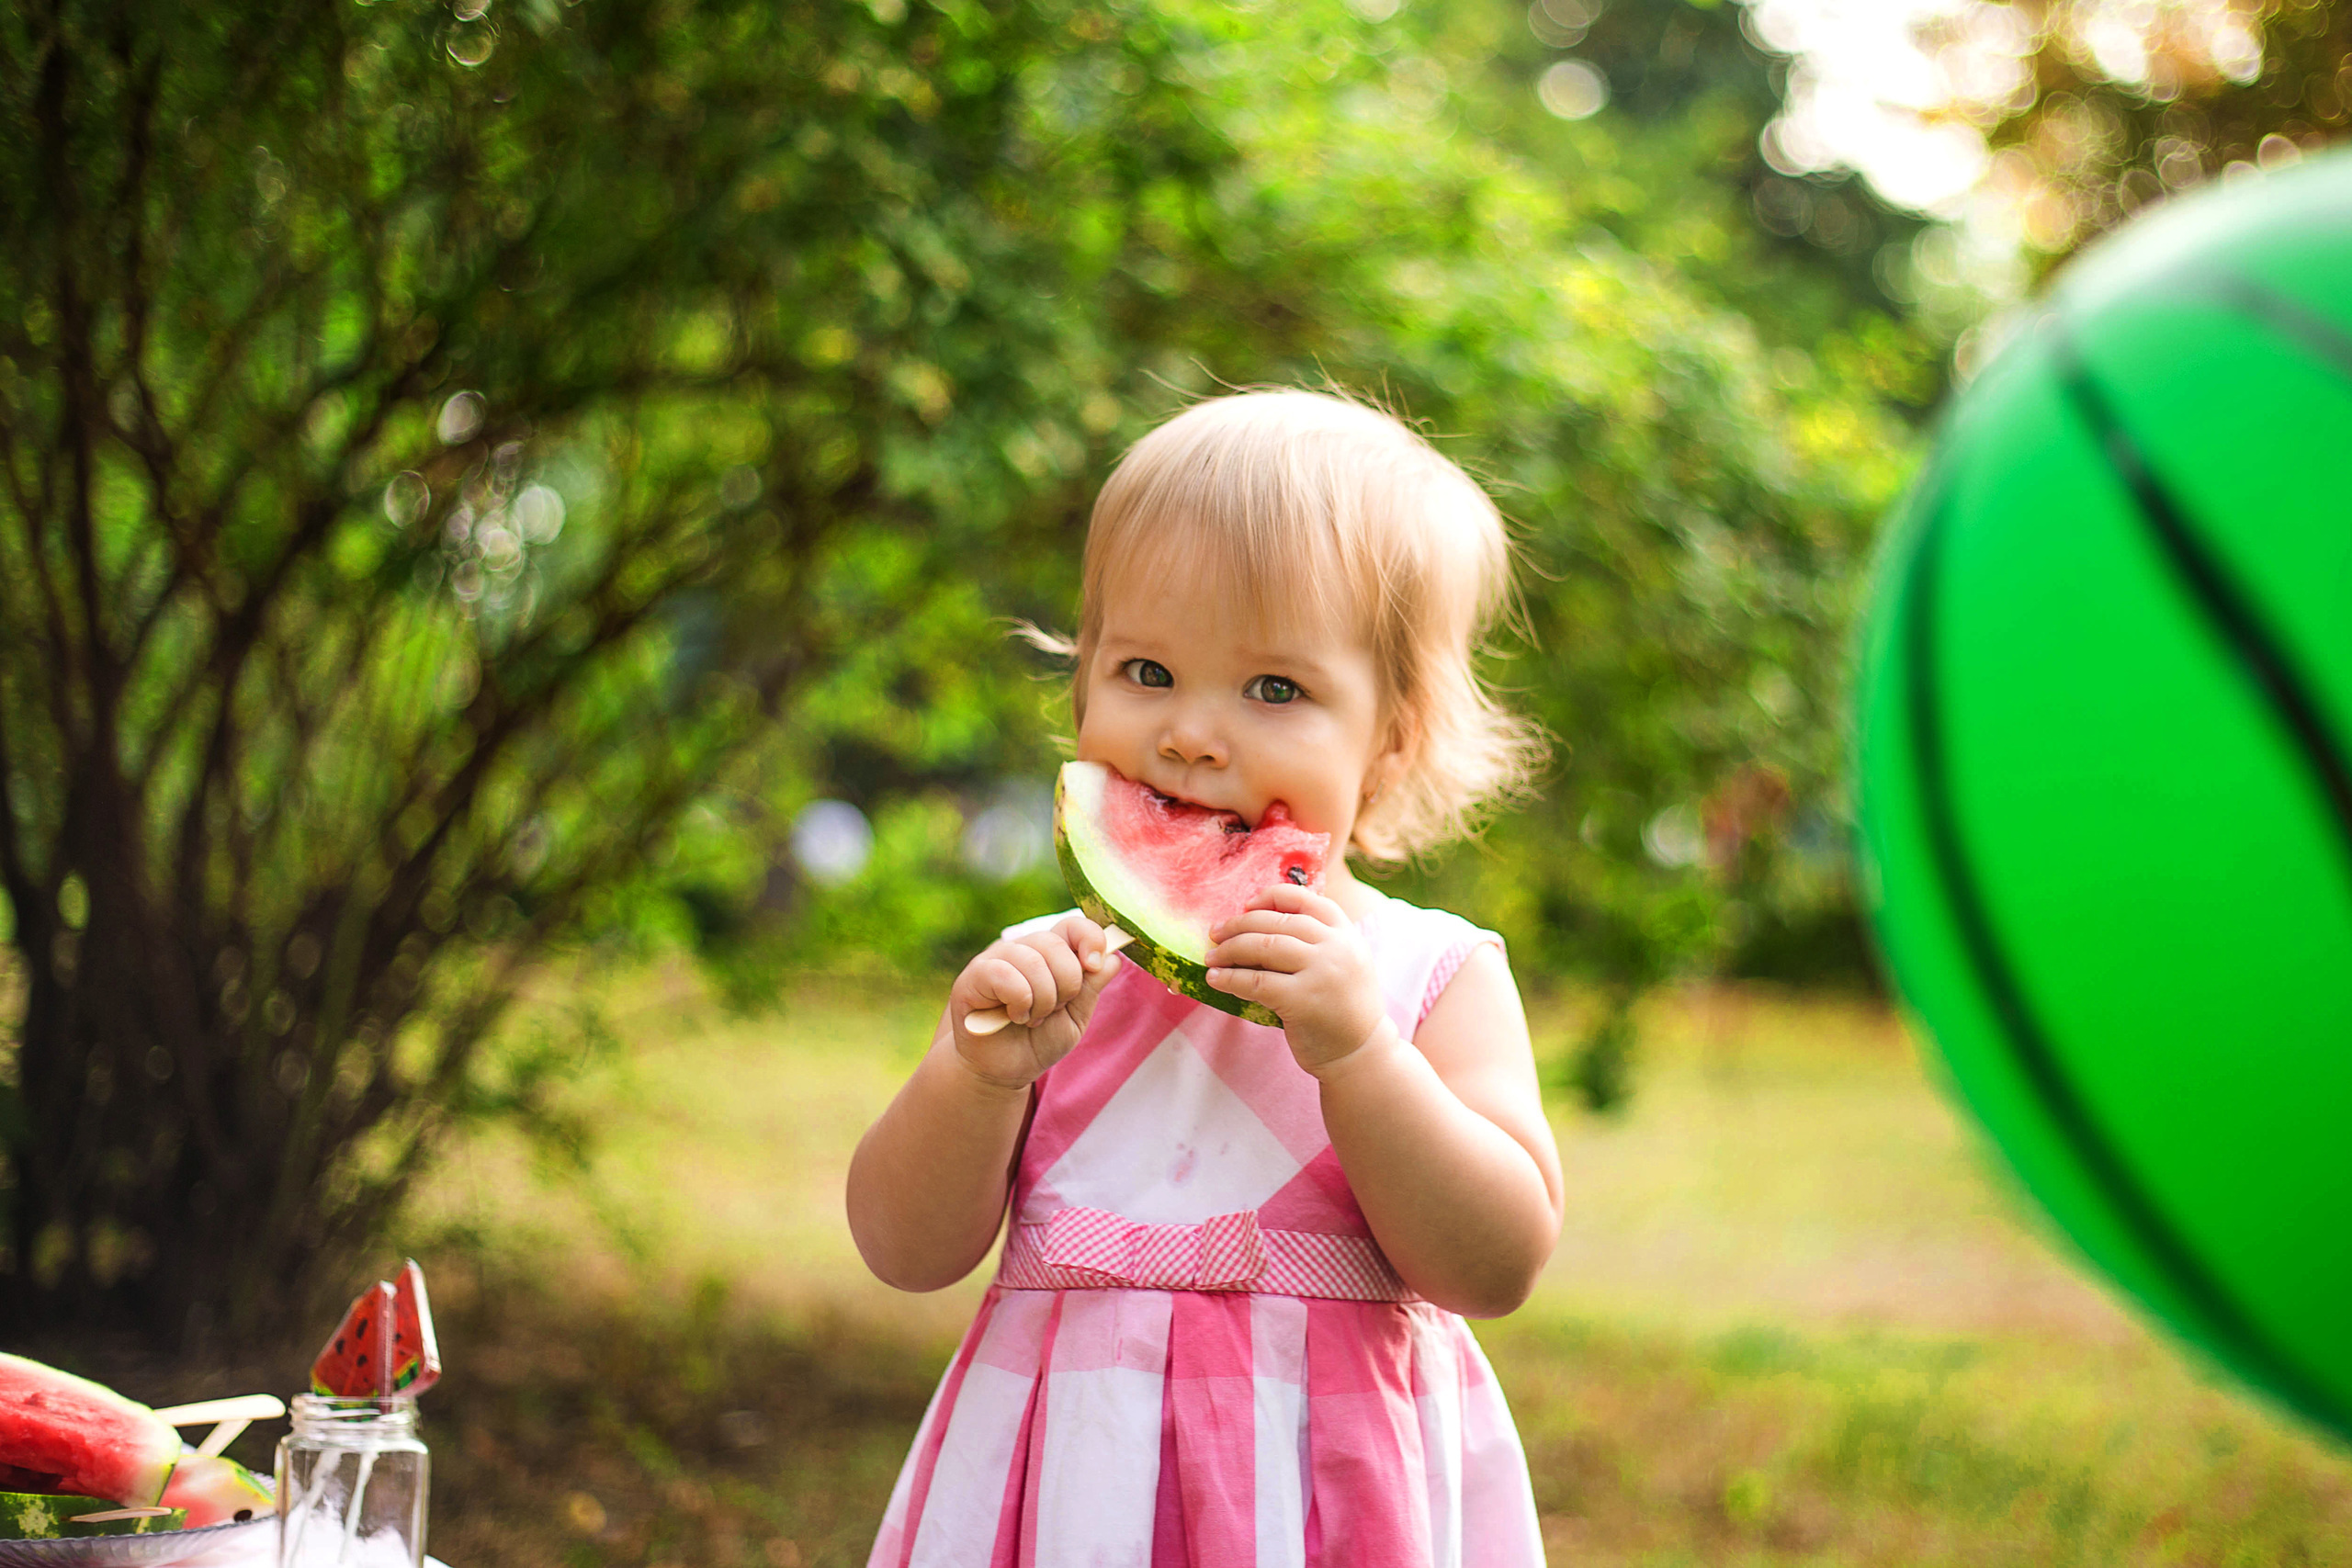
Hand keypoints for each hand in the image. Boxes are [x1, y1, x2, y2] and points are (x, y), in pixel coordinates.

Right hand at [949, 916, 1120, 1088]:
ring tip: (1032, 1019)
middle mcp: (1022, 949)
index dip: (1090, 939)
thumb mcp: (1075, 1017)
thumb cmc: (1037, 1042)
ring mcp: (995, 959)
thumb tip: (1114, 958)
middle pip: (1056, 944)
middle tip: (1053, 1010)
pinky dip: (1019, 1001)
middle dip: (1066, 985)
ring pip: (1032, 960)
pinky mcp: (973, 977)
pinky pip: (1004, 974)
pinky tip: (1013, 1016)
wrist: (1002, 1072)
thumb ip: (1091, 987)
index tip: (1094, 966)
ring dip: (1042, 999)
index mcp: (1049, 954)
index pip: (1073, 926)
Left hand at [1205, 884, 1387, 1074]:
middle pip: (1276, 922)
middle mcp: (1336, 947)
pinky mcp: (1302, 1000)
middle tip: (1216, 934)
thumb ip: (1315, 941)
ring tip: (1212, 957)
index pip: (1302, 898)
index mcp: (1345, 933)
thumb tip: (1258, 922)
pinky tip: (1215, 980)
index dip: (1269, 898)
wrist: (1361, 1053)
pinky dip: (1230, 979)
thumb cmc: (1342, 1007)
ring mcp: (1321, 972)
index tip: (1246, 906)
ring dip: (1229, 950)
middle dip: (1239, 925)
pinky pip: (1256, 982)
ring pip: (1263, 947)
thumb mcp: (1342, 962)